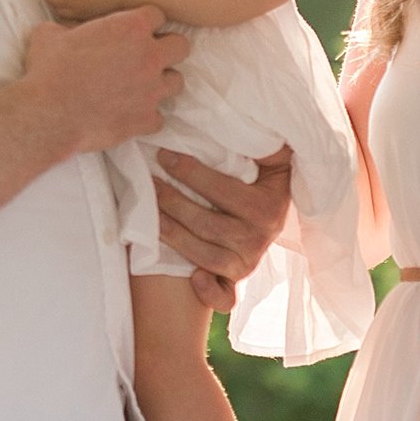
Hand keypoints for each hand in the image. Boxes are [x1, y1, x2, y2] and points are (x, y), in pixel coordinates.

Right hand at [21, 7, 187, 155]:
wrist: (48, 113)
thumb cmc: (48, 70)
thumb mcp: (50, 35)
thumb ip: (66, 28)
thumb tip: (61, 31)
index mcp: (130, 28)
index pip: (157, 15)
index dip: (145, 22)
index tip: (133, 31)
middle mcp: (149, 56)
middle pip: (181, 46)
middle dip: (167, 50)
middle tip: (145, 57)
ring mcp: (152, 89)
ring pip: (177, 82)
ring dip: (161, 83)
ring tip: (141, 87)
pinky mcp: (146, 119)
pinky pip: (159, 118)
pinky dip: (146, 117)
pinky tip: (129, 114)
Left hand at [153, 146, 292, 310]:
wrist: (273, 219)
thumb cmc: (264, 182)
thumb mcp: (273, 161)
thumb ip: (267, 145)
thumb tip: (260, 123)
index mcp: (269, 207)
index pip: (224, 191)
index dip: (191, 173)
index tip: (164, 155)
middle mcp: (260, 239)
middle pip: (206, 224)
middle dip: (171, 201)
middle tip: (146, 182)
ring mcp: (247, 263)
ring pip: (202, 254)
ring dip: (170, 234)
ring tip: (146, 212)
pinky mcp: (237, 283)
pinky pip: (223, 297)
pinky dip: (208, 291)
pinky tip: (191, 276)